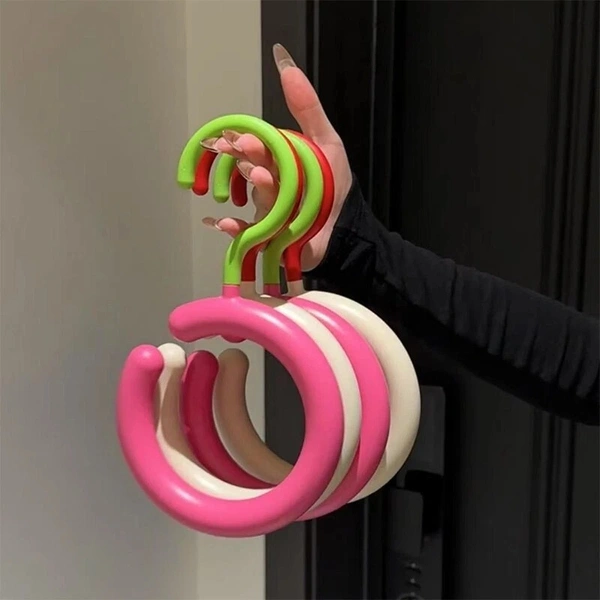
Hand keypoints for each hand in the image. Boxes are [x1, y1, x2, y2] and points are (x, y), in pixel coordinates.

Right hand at [201, 44, 352, 271]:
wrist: (349, 226)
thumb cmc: (334, 184)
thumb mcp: (326, 142)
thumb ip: (307, 108)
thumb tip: (285, 65)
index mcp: (278, 163)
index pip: (257, 148)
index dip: (245, 141)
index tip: (237, 136)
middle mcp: (268, 186)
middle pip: (254, 170)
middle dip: (249, 159)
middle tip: (246, 148)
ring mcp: (267, 213)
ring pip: (258, 198)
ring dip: (257, 186)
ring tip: (261, 175)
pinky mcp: (269, 239)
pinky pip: (248, 234)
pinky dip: (236, 229)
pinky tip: (225, 223)